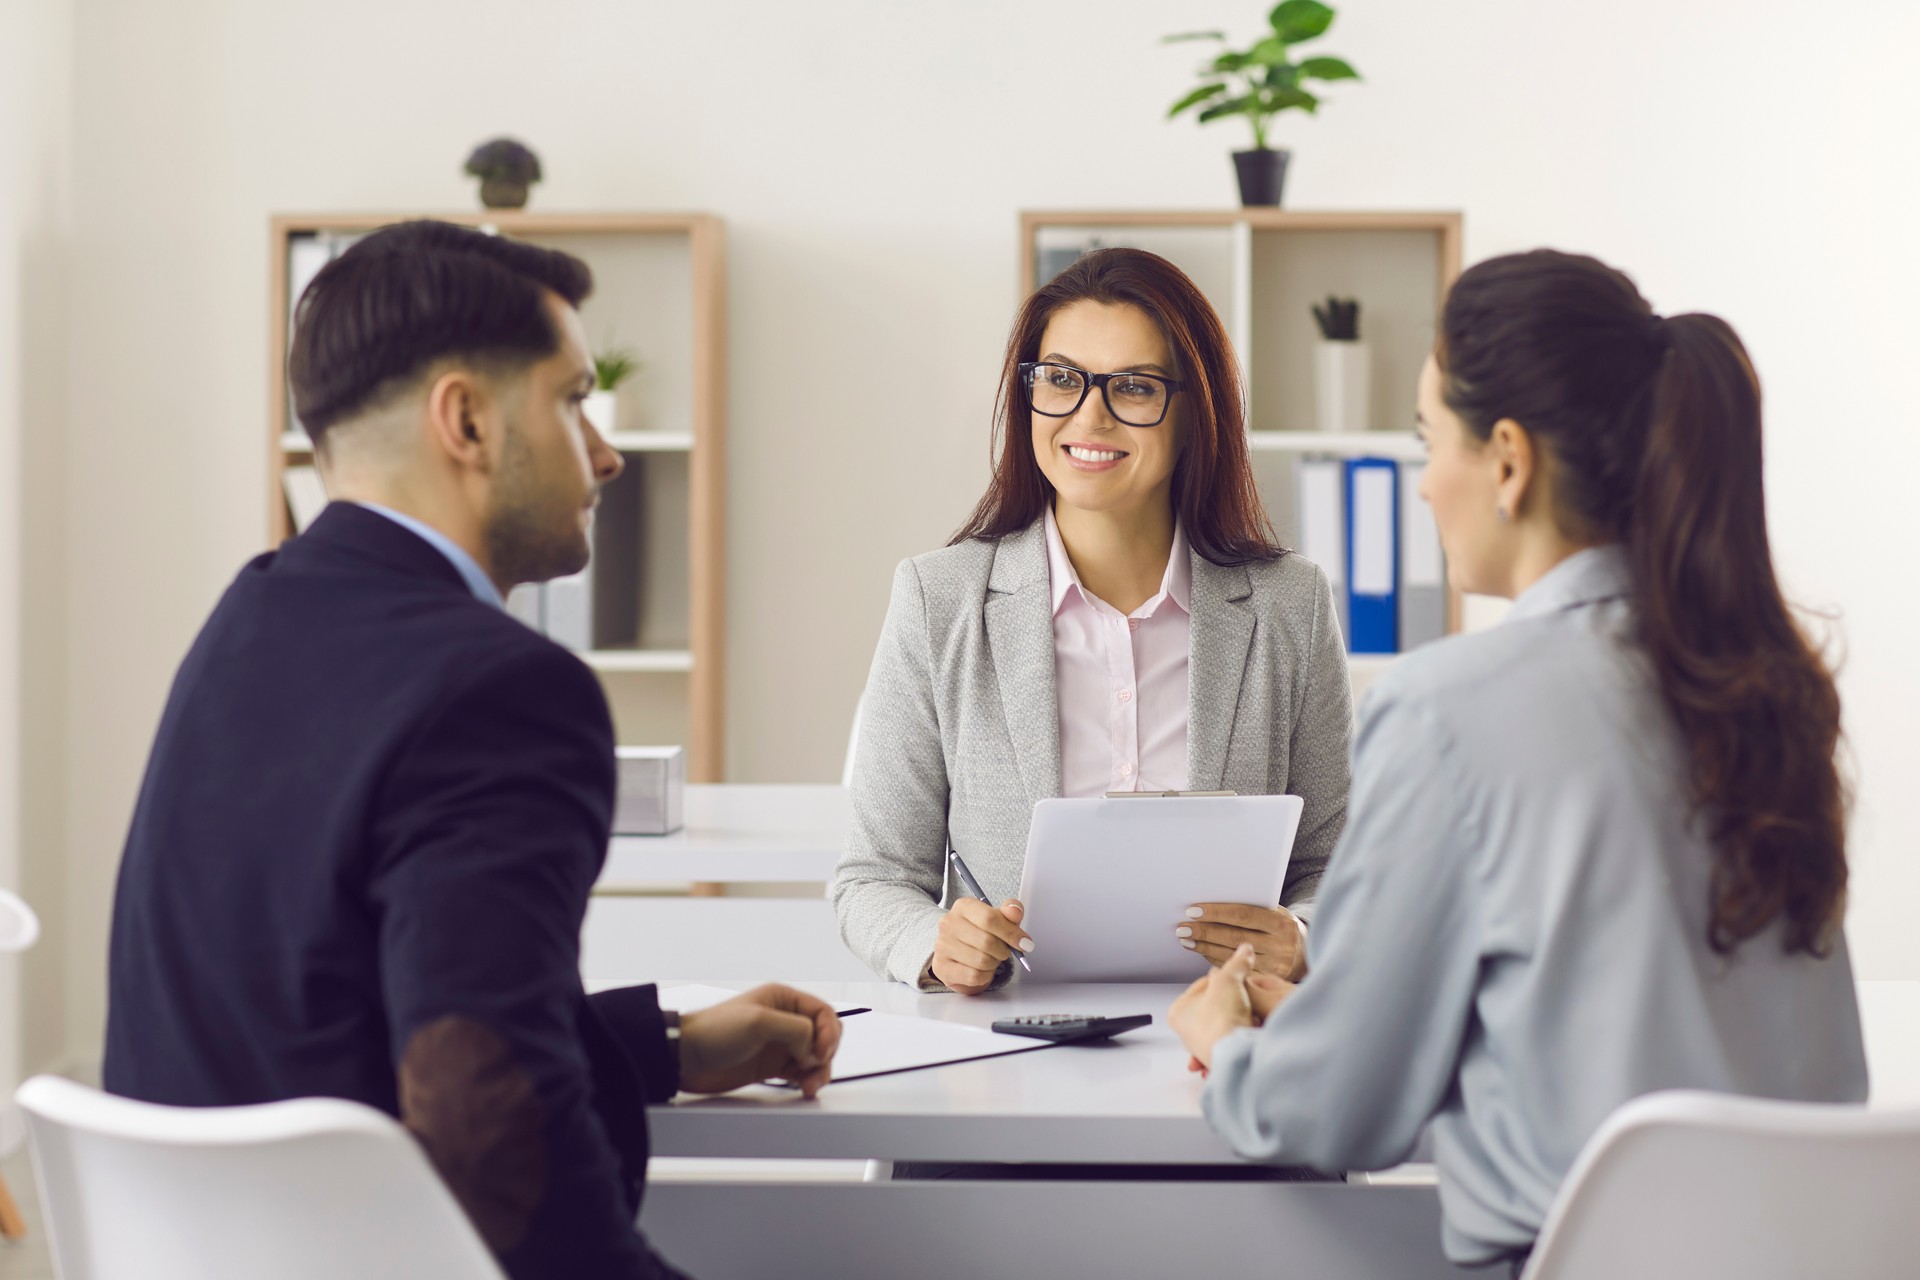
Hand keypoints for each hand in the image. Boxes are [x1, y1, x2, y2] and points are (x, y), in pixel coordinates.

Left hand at [677, 985, 841, 1098]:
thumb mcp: (759, 1022)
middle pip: (823, 1036)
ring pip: (814, 1057)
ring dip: (818, 1071)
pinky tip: (803, 1088)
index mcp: (783, 1000)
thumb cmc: (714, 1031)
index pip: (823, 1013)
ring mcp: (778, 1044)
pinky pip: (800, 1072)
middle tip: (814, 1069)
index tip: (820, 1052)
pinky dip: (806, 1080)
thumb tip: (814, 1048)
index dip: (829, 1033)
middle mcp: (784, 1020)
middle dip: (825, 1054)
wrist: (685, 1058)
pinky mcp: (771, 1066)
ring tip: (809, 1086)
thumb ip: (796, 1030)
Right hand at [929, 897, 1031, 995]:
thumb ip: (1010, 912)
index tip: (1025, 943)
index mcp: (964, 906)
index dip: (1011, 933)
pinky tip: (983, 969)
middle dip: (1004, 950)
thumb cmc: (980, 932)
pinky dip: (985, 976)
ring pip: (982, 961)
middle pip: (987, 941)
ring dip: (994, 963)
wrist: (956, 949)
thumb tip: (1016, 911)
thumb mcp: (997, 918)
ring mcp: (942, 945)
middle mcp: (949, 923)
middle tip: (1006, 951)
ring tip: (992, 958)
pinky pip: (974, 976)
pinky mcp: (942, 967)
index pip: (990, 918)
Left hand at [1169, 943, 1259, 1071]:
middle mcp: (1186, 1030)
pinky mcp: (1221, 1058)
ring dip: (1241, 1017)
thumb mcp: (1229, 979)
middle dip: (1235, 1001)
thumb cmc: (1220, 1019)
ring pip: (1228, 1021)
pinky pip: (1235, 1038)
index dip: (1225, 979)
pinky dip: (1244, 1032)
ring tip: (1250, 1016)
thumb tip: (1245, 949)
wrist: (1234, 1053)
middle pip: (1217, 1004)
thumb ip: (1238, 963)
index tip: (1236, 979)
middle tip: (1245, 999)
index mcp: (1178, 1010)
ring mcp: (1203, 1046)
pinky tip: (1251, 1029)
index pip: (1205, 985)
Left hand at [1178, 902, 1305, 979]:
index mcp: (1282, 923)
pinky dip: (1216, 960)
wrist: (1307, 953)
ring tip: (1187, 939)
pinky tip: (1203, 951)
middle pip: (1234, 937)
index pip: (1243, 915)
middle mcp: (1280, 946)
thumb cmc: (1283, 928)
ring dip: (1205, 947)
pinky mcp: (1267, 981)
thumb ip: (1253, 909)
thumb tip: (1214, 902)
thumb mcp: (1276, 913)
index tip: (1194, 910)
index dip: (1216, 912)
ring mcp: (1275, 967)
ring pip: (1232, 956)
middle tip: (1183, 927)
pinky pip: (1235, 971)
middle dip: (1205, 931)